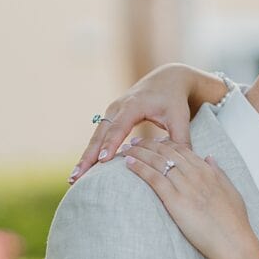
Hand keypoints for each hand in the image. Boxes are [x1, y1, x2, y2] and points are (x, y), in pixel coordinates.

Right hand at [72, 64, 202, 183]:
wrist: (167, 79)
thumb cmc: (174, 100)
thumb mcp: (180, 117)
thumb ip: (181, 139)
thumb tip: (184, 162)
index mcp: (133, 105)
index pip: (119, 127)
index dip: (111, 143)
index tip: (103, 161)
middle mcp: (117, 107)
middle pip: (100, 134)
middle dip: (88, 156)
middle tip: (77, 177)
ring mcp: (111, 112)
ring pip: (95, 137)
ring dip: (85, 157)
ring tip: (75, 178)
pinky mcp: (111, 118)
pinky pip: (99, 137)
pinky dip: (91, 153)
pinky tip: (84, 170)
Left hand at [124, 138, 256, 258]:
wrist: (232, 241)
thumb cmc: (234, 222)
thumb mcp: (231, 191)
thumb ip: (219, 173)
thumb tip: (210, 158)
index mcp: (209, 172)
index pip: (183, 150)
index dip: (165, 143)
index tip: (154, 141)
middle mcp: (196, 174)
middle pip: (167, 152)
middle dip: (148, 143)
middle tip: (133, 140)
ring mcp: (186, 186)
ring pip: (158, 161)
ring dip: (139, 152)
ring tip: (126, 149)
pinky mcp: (175, 201)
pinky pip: (154, 179)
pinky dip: (140, 168)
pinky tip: (129, 163)